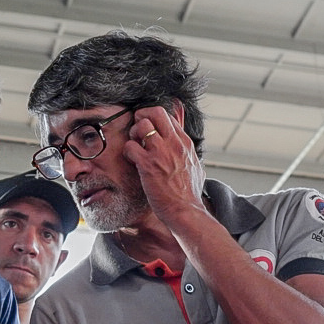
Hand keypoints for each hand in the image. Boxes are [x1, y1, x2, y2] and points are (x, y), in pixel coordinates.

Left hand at [118, 105, 205, 225]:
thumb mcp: (196, 166)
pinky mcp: (148, 165)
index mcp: (185, 142)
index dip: (155, 119)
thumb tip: (191, 149)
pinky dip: (127, 151)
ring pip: (142, 125)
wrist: (186, 211)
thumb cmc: (189, 194)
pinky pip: (130, 146)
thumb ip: (191, 151)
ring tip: (135, 146)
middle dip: (142, 116)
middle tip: (138, 130)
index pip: (169, 115)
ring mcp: (161, 152)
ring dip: (134, 133)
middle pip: (156, 111)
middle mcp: (174, 143)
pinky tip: (131, 160)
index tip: (149, 130)